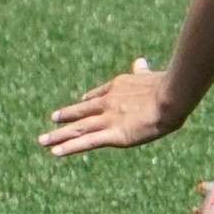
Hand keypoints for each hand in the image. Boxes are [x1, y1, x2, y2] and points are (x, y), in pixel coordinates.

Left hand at [40, 58, 179, 157]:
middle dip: (65, 116)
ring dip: (58, 135)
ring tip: (42, 140)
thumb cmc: (166, 85)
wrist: (171, 96)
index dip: (87, 99)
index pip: (97, 95)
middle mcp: (107, 103)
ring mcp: (108, 119)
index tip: (81, 100)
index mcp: (116, 87)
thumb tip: (140, 61)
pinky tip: (55, 152)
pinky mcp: (114, 135)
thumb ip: (142, 71)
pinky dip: (70, 147)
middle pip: (81, 111)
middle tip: (53, 119)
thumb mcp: (150, 75)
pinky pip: (87, 142)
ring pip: (78, 128)